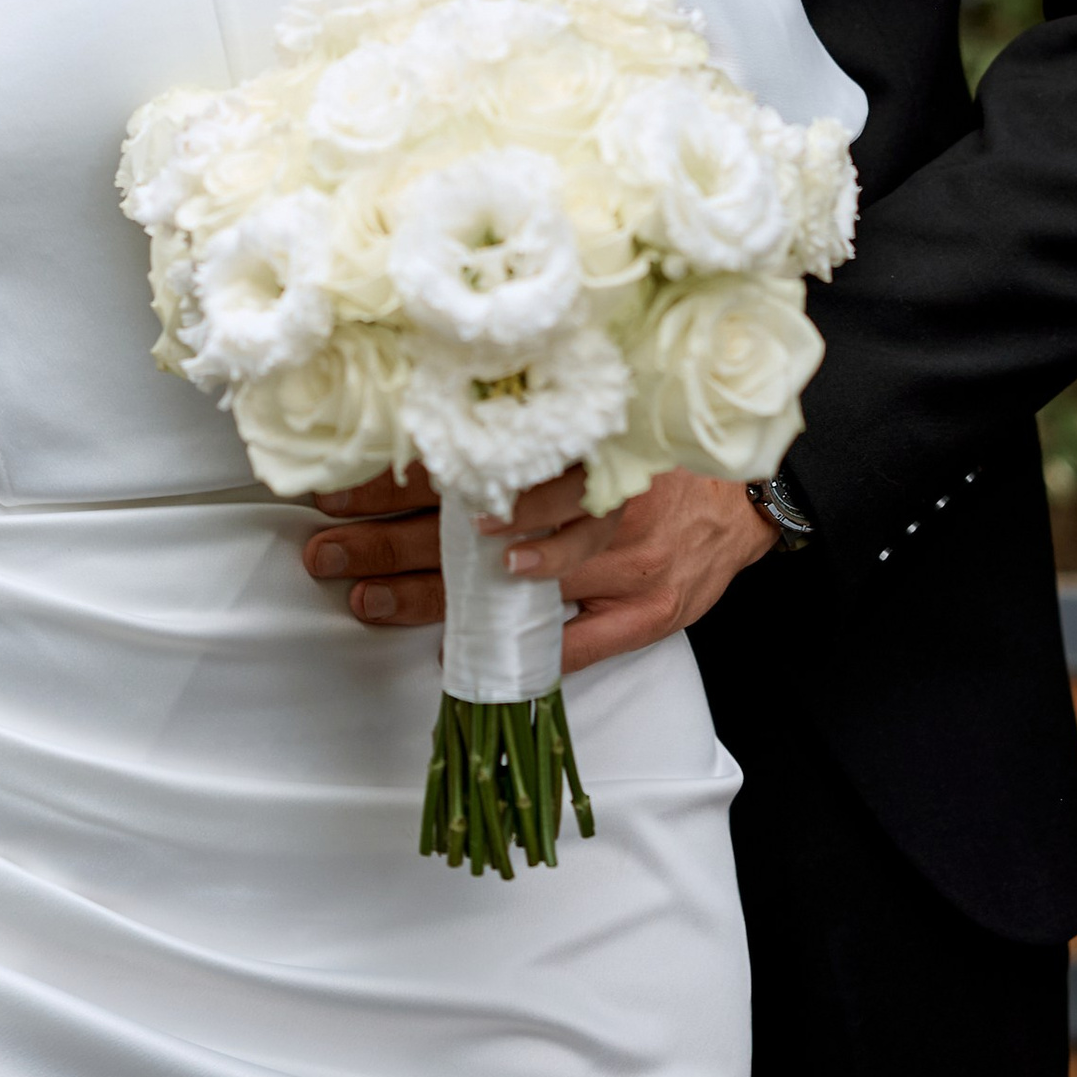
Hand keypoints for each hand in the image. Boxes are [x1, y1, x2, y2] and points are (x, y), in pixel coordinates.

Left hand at [301, 465, 779, 667]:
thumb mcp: (598, 425)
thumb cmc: (662, 460)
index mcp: (574, 444)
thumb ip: (530, 434)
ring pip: (513, 583)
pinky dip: (522, 647)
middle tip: (325, 552)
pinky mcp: (650, 612)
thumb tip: (428, 440)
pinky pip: (579, 639)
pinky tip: (466, 651)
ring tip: (370, 598)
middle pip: (471, 526)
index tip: (333, 490)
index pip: (464, 463)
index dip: (393, 479)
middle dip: (388, 541)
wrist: (752, 495)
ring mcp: (624, 561)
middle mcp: (596, 500)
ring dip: (432, 594)